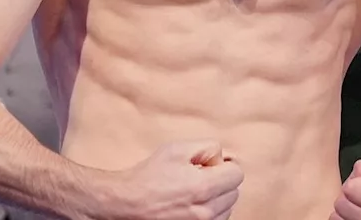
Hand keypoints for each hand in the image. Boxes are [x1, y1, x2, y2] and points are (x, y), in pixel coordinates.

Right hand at [103, 140, 242, 219]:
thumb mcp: (177, 149)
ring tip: (192, 193)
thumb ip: (208, 147)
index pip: (237, 174)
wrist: (123, 204)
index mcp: (205, 186)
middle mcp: (205, 210)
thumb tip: (222, 159)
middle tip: (197, 178)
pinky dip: (209, 213)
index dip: (223, 166)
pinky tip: (192, 205)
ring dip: (216, 199)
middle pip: (234, 192)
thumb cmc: (147, 176)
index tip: (208, 167)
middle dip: (220, 182)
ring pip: (226, 209)